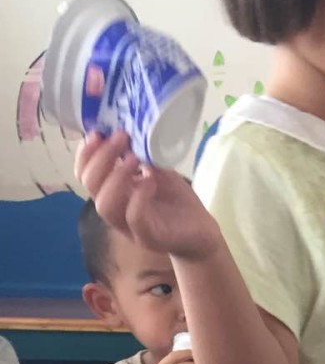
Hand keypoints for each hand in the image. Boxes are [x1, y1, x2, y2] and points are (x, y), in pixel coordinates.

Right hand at [76, 131, 220, 262]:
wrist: (202, 232)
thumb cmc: (176, 201)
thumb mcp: (156, 170)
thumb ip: (139, 154)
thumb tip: (124, 126)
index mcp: (112, 192)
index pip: (84, 174)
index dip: (85, 153)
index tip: (98, 133)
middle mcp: (116, 210)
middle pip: (90, 185)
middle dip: (101, 157)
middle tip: (121, 137)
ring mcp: (130, 227)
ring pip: (105, 205)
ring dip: (116, 176)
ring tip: (134, 158)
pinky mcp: (150, 237)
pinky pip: (134, 218)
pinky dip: (139, 197)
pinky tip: (150, 181)